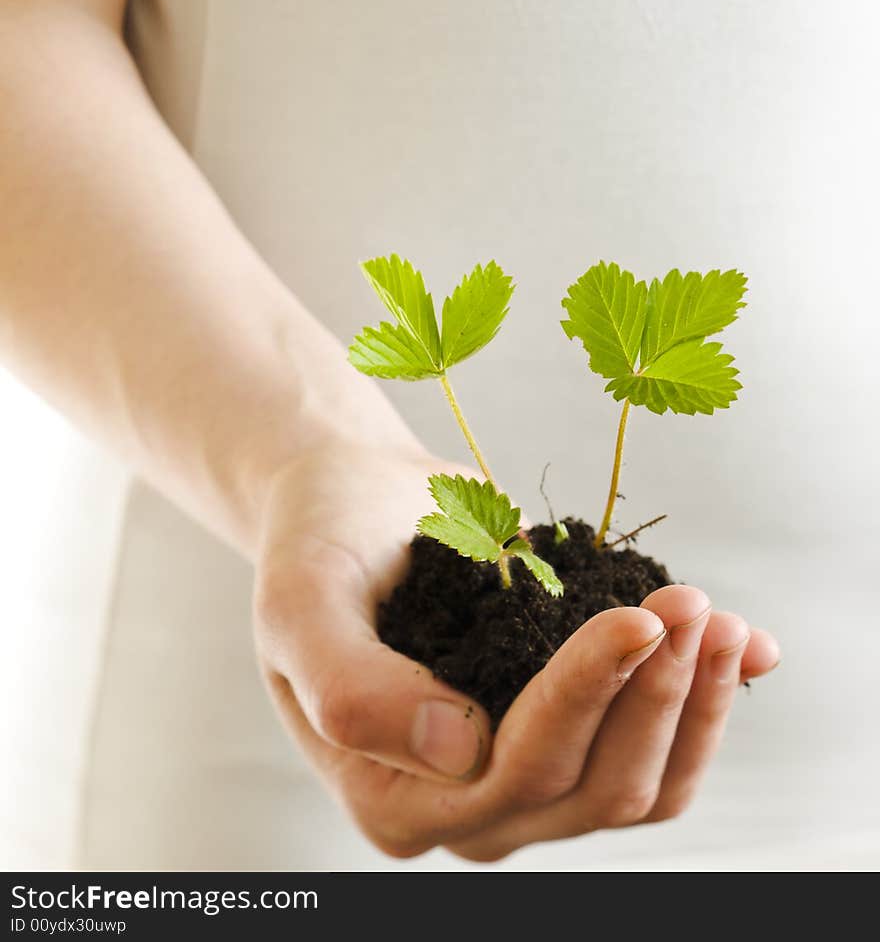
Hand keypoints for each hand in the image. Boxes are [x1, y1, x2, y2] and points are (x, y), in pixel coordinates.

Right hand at [252, 440, 778, 861]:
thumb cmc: (317, 542)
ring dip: (691, 705)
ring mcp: (524, 776)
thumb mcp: (299, 600)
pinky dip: (707, 704)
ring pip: (638, 786)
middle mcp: (466, 805)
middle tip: (688, 603)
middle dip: (652, 693)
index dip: (585, 696)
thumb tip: (456, 748)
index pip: (513, 767)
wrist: (354, 501)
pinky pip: (657, 752)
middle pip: (592, 786)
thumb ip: (351, 690)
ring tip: (715, 616)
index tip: (634, 617)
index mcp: (392, 795)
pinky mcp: (570, 734)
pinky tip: (749, 647)